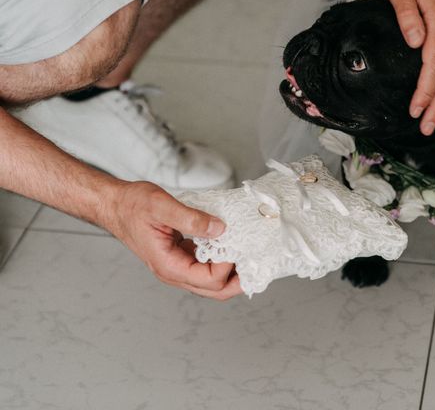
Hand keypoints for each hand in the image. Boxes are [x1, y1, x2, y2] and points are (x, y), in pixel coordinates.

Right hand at [103, 181, 242, 299]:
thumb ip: (191, 218)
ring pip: (212, 282)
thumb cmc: (132, 206)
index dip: (227, 265)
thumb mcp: (161, 206)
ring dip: (232, 272)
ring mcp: (179, 266)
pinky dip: (222, 260)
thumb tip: (219, 229)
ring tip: (248, 254)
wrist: (116, 205)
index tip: (236, 243)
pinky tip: (232, 246)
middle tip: (257, 262)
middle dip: (238, 280)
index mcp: (168, 265)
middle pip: (214, 290)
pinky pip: (207, 267)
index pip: (208, 279)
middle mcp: (174, 271)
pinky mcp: (183, 257)